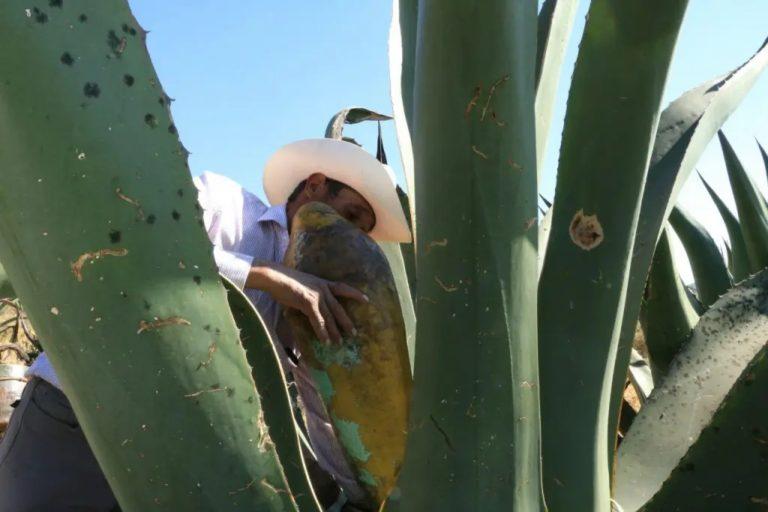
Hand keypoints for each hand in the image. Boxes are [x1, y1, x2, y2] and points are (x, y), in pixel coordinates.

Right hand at [252, 262, 367, 343]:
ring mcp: (317, 296)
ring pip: (330, 317)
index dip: (355, 294)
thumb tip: (311, 308)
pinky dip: (322, 332)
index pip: (343, 288)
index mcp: (322, 283)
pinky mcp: (309, 303)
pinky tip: (325, 341)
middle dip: (347, 321)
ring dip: (335, 331)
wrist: (275, 277)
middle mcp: (323, 289)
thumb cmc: (285, 281)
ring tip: (340, 342)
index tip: (366, 300)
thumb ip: (310, 295)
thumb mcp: (303, 286)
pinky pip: (318, 321)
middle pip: (339, 308)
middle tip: (355, 333)